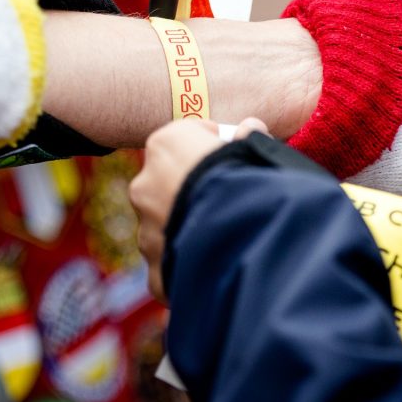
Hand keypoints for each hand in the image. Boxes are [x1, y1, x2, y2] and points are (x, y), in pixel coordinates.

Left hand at [130, 117, 268, 302]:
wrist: (242, 234)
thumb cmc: (249, 179)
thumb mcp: (257, 147)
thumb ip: (249, 137)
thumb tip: (252, 129)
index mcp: (166, 146)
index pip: (182, 139)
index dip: (209, 146)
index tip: (230, 156)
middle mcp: (144, 186)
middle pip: (167, 185)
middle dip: (191, 191)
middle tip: (228, 199)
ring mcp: (147, 233)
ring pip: (167, 229)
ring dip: (189, 229)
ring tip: (226, 237)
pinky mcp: (156, 272)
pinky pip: (172, 267)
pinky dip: (191, 267)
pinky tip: (218, 266)